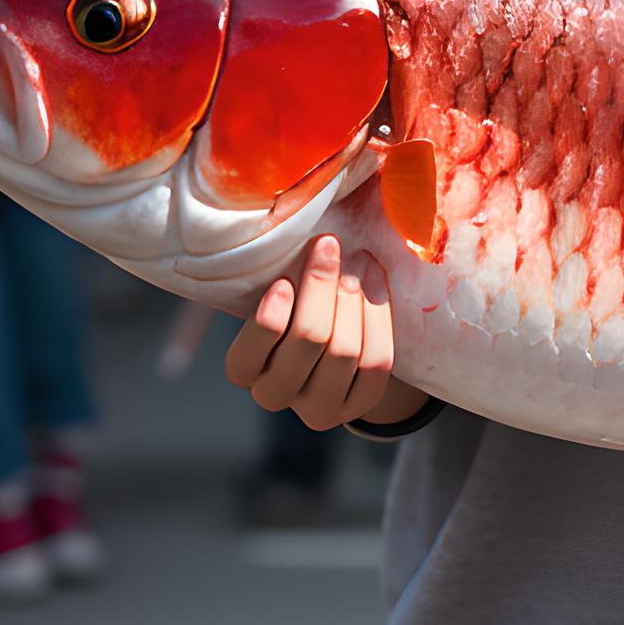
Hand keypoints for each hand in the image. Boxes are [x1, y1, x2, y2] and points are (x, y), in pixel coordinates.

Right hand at [225, 234, 413, 430]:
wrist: (335, 335)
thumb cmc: (293, 300)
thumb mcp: (277, 288)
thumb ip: (279, 272)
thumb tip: (294, 217)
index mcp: (245, 370)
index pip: (246, 359)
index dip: (269, 320)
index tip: (284, 281)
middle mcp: (276, 395)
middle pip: (307, 342)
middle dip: (321, 288)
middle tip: (330, 246)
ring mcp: (320, 407)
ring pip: (344, 351)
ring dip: (353, 298)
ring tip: (357, 261)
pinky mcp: (359, 404)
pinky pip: (375, 361)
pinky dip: (378, 318)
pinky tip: (374, 283)